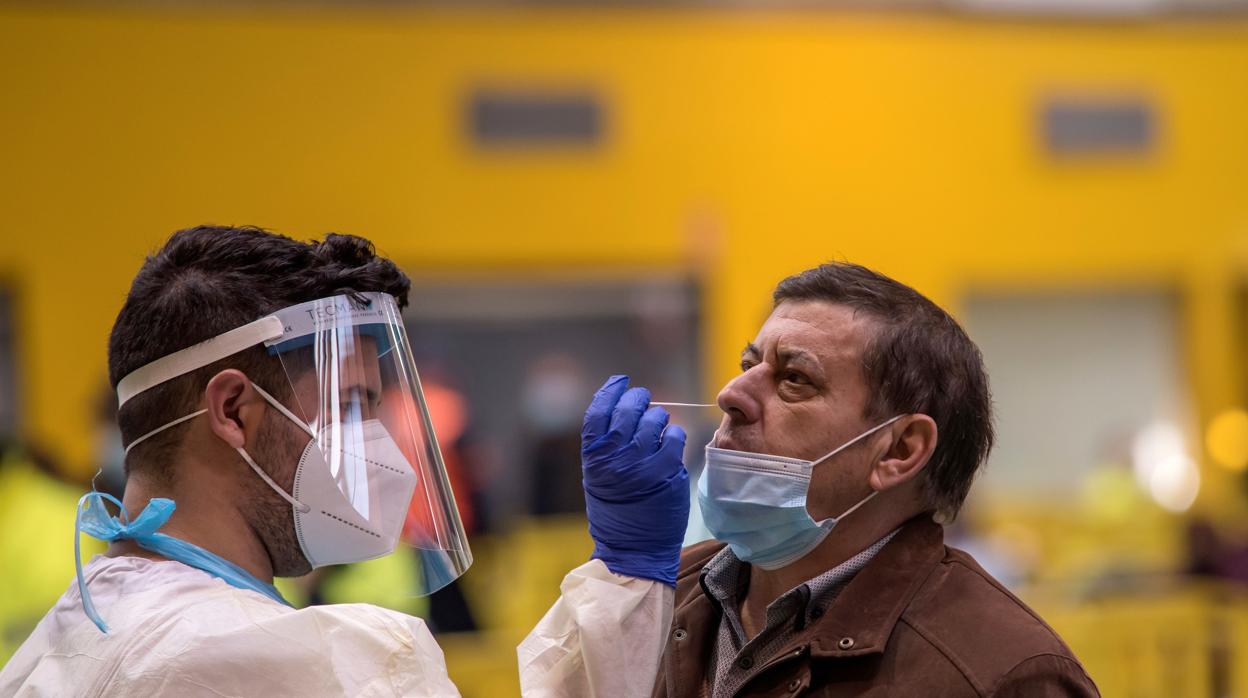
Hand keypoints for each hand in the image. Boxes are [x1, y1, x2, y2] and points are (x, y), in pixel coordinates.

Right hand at [581, 375, 689, 586]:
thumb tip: (621, 405)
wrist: (632, 548)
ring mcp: (642, 464)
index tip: (620, 381)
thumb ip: (605, 443)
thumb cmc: (615, 510)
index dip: (610, 391)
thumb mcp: (597, 475)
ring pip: (654, 420)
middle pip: (628, 409)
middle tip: (642, 398)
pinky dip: (673, 435)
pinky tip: (669, 442)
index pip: (598, 411)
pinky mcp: (667, 472)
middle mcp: (615, 458)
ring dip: (657, 418)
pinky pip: (674, 437)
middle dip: (637, 399)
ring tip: (656, 426)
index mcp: (593, 457)